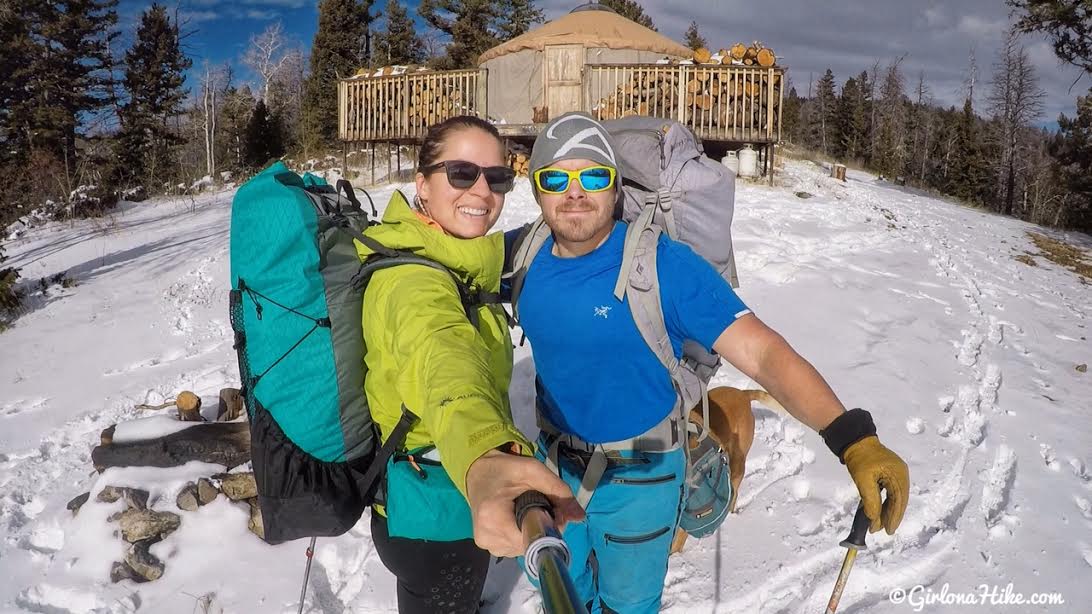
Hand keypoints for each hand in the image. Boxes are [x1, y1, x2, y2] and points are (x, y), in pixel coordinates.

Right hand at [465, 450, 583, 556]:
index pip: (533, 538)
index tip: (554, 510)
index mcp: (493, 518)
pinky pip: (514, 547)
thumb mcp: (533, 471)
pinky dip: (522, 534)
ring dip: (533, 531)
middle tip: (543, 505)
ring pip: (524, 547)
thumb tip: (580, 516)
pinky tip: (518, 519)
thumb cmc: (504, 469)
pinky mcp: (486, 545)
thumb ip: (558, 491)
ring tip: (528, 510)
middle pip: (530, 544)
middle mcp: (487, 537)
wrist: (477, 471)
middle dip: (543, 528)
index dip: (550, 527)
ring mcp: (486, 544)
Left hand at [842, 435, 908, 533]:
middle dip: (891, 517)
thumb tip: (874, 519)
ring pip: (895, 498)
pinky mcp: (890, 474)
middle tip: (883, 530)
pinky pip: (891, 492)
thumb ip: (870, 500)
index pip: (898, 501)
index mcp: (899, 475)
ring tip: (879, 525)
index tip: (888, 530)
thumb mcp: (863, 480)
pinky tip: (880, 512)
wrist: (855, 440)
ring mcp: (897, 474)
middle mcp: (902, 475)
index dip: (893, 517)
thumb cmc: (859, 457)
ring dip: (888, 511)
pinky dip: (886, 503)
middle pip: (899, 501)